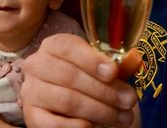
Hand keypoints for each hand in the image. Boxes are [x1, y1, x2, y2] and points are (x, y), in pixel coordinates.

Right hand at [21, 33, 140, 127]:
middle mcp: (36, 64)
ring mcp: (30, 90)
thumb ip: (119, 65)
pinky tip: (95, 125)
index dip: (90, 59)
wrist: (70, 106)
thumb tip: (136, 58)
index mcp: (53, 46)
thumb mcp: (104, 70)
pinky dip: (78, 126)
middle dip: (104, 90)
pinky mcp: (31, 116)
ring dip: (99, 111)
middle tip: (129, 101)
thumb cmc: (88, 81)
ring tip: (122, 117)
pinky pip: (54, 124)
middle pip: (69, 76)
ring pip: (66, 100)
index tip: (113, 72)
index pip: (67, 47)